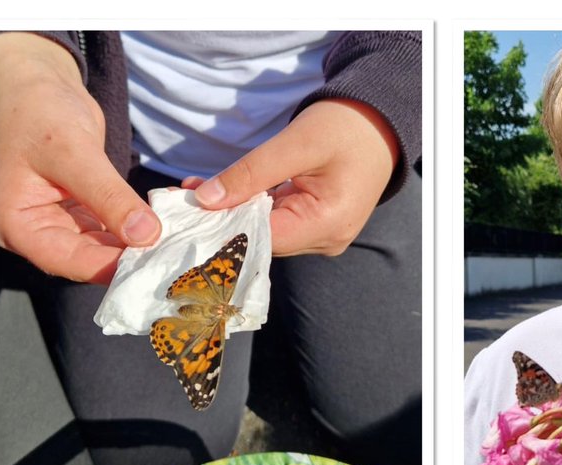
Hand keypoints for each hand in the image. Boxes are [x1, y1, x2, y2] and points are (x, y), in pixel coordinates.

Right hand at [0, 33, 159, 282]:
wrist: (34, 82)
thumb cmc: (36, 108)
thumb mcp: (71, 150)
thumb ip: (107, 195)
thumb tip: (147, 235)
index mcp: (19, 226)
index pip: (72, 261)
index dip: (115, 266)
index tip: (155, 263)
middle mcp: (40, 234)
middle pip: (92, 261)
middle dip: (133, 257)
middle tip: (177, 255)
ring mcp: (62, 226)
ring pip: (108, 248)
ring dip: (142, 243)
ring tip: (180, 238)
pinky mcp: (83, 215)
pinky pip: (114, 230)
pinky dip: (139, 226)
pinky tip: (168, 222)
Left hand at [187, 99, 398, 255]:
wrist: (379, 126)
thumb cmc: (344, 128)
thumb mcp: (296, 143)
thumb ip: (251, 172)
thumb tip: (206, 199)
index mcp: (327, 225)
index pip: (264, 238)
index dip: (224, 226)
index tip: (186, 211)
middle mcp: (325, 241)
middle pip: (263, 241)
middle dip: (224, 219)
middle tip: (183, 196)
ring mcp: (321, 238)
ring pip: (266, 234)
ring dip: (233, 213)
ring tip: (195, 191)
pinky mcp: (315, 228)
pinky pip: (276, 224)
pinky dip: (250, 209)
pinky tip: (224, 194)